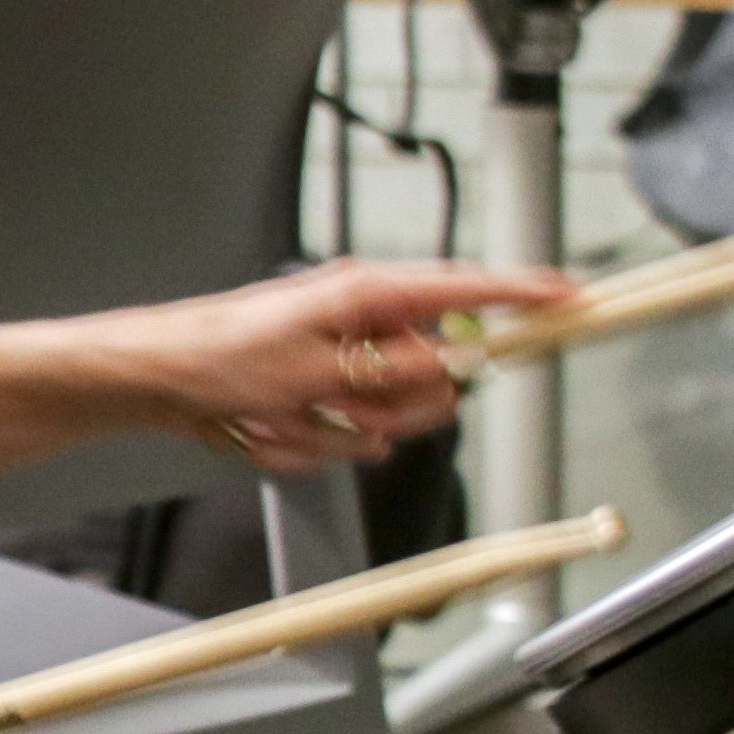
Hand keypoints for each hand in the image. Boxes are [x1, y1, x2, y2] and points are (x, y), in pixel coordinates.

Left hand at [134, 256, 572, 471]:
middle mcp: (362, 325)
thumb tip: (448, 372)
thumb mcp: (317, 372)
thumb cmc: (220, 359)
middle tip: (341, 410)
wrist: (157, 381)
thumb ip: (394, 375)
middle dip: (391, 411)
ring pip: (385, 422)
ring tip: (285, 417)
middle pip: (434, 380)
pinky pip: (342, 439)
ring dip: (336, 433)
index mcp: (369, 296)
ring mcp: (342, 364)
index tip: (576, 300)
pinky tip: (267, 429)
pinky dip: (306, 443)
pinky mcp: (320, 396)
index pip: (469, 290)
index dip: (526, 296)